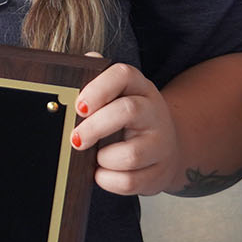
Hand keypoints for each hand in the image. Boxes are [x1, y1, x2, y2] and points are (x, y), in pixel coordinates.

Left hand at [70, 63, 184, 195]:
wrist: (165, 148)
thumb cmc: (127, 120)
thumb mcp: (117, 97)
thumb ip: (98, 80)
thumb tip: (86, 60)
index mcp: (139, 87)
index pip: (123, 75)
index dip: (98, 88)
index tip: (78, 106)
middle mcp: (154, 111)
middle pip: (127, 111)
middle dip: (95, 127)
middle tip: (75, 139)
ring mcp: (160, 143)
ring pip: (131, 154)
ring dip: (104, 158)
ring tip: (96, 157)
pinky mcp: (160, 172)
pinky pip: (132, 181)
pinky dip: (109, 181)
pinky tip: (102, 174)